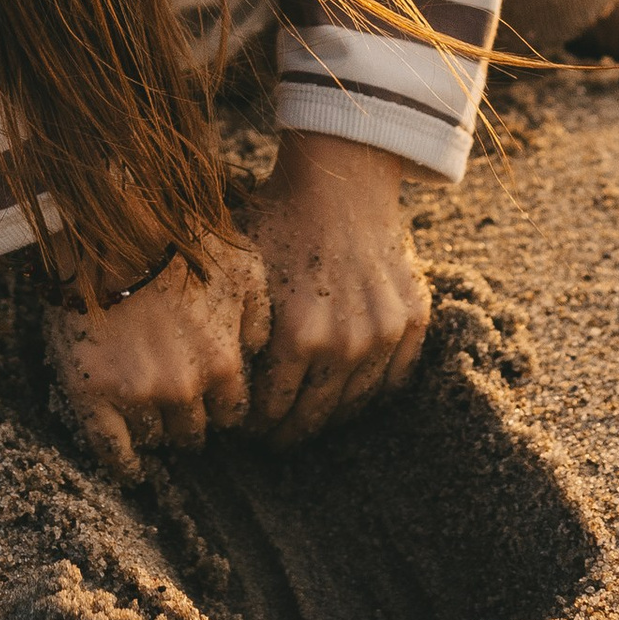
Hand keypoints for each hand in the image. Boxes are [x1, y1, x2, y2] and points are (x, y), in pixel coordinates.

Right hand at [44, 234, 269, 478]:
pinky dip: (122, 464)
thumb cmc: (180, 240)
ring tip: (146, 410)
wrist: (111, 225)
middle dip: (188, 418)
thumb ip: (259, 317)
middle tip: (173, 398)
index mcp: (224, 364)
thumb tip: (259, 352)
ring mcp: (137, 394)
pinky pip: (111, 450)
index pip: (230, 414)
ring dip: (156, 428)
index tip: (208, 397)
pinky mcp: (93, 394)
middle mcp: (185, 388)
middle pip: (194, 431)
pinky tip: (129, 466)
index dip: (219, 406)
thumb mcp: (244, 269)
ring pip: (156, 437)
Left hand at [237, 132, 432, 446]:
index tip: (246, 428)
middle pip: (314, 416)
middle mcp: (345, 345)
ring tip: (310, 420)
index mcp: (298, 337)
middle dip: (289, 432)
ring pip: (355, 404)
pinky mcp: (413, 322)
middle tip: (275, 439)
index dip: (255, 424)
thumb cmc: (280, 218)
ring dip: (330, 418)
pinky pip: (395, 380)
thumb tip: (205, 374)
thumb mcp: (241, 270)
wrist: (342, 181)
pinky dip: (372, 394)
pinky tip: (350, 395)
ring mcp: (384, 335)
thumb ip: (229, 326)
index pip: (272, 410)